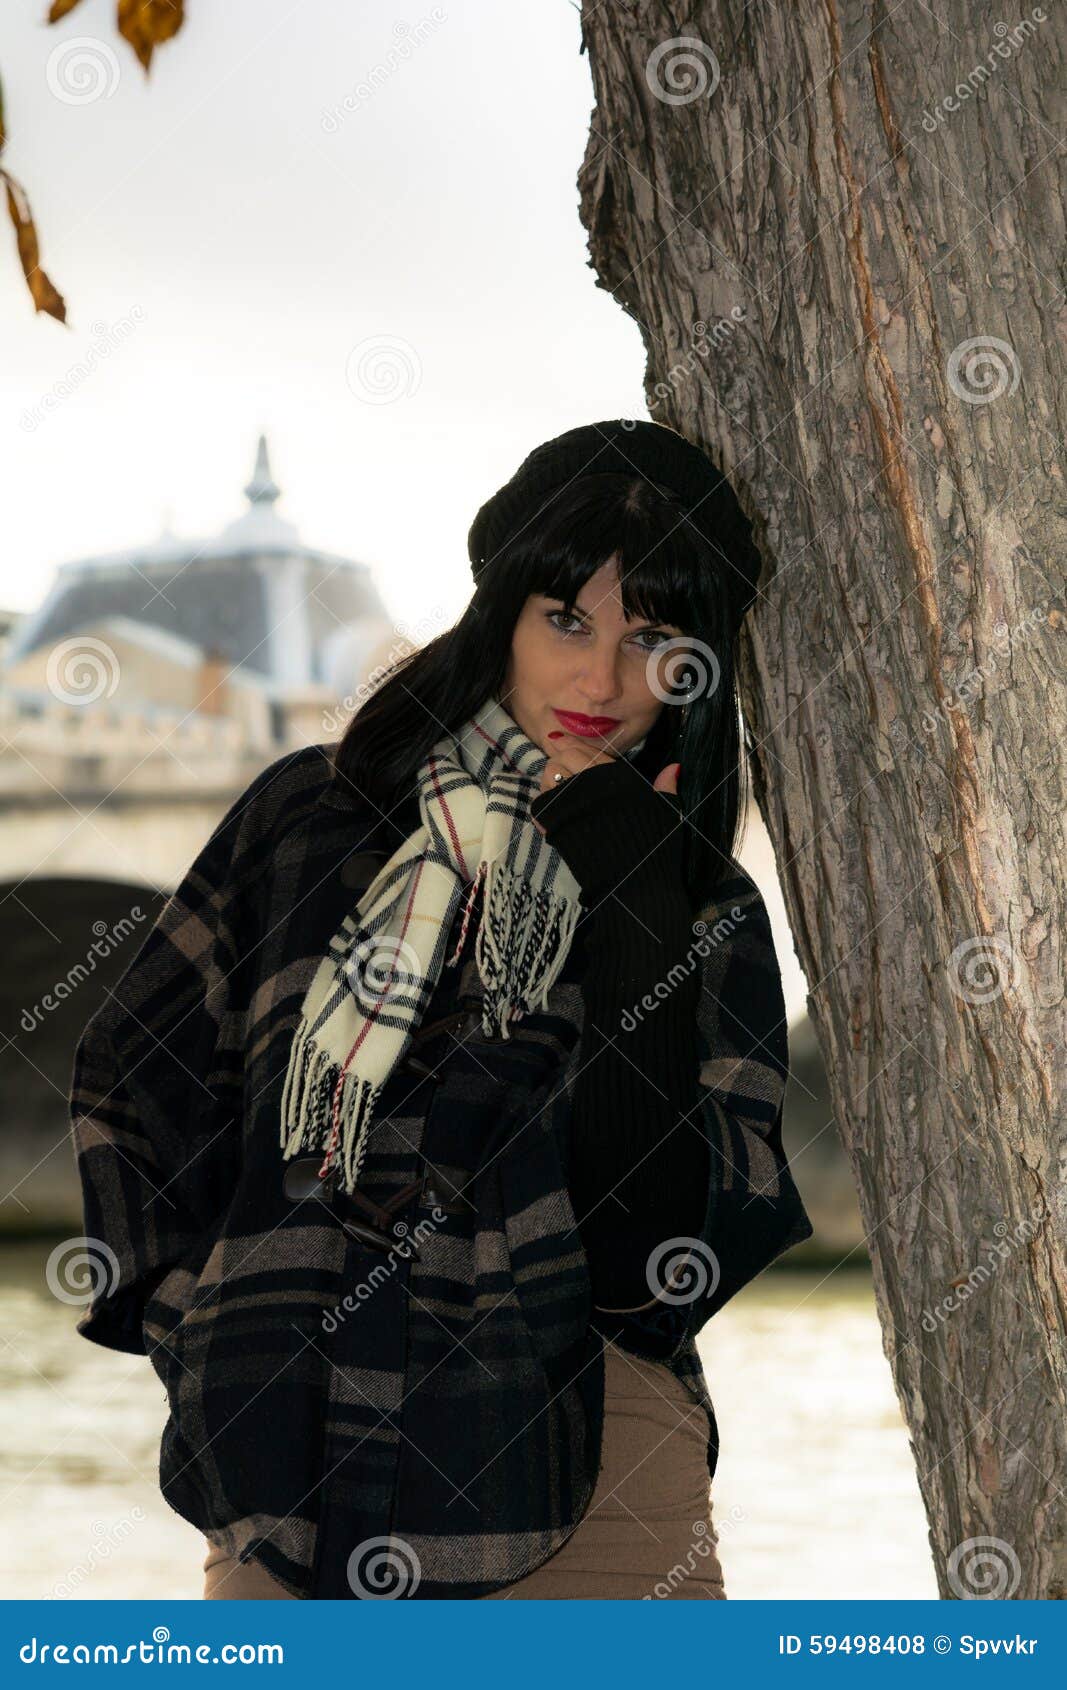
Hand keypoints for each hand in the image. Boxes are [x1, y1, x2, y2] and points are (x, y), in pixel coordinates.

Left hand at [531, 732, 680, 837]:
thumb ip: (666, 787)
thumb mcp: (667, 812)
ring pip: (548, 776)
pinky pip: (539, 804)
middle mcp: (591, 786)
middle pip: (563, 758)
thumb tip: (674, 766)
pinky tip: (553, 810)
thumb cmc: (655, 846)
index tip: (566, 745)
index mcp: (616, 778)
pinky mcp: (557, 827)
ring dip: (551, 779)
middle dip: (561, 760)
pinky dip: (543, 803)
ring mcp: (571, 805)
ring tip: (560, 790)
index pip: (584, 748)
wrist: (636, 883)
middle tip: (565, 771)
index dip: (572, 745)